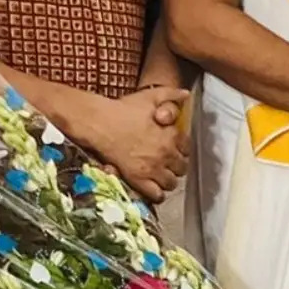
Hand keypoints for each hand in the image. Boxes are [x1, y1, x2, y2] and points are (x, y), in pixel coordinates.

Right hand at [67, 88, 189, 202]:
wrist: (100, 123)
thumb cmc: (124, 108)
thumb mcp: (151, 95)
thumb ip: (171, 95)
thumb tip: (187, 94)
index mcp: (171, 135)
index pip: (187, 148)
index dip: (182, 149)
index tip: (176, 149)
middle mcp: (165, 154)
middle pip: (182, 167)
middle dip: (176, 165)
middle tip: (168, 163)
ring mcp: (152, 168)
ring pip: (171, 182)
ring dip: (168, 179)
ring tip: (161, 175)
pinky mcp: (138, 179)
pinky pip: (157, 195)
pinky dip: (158, 194)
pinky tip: (154, 187)